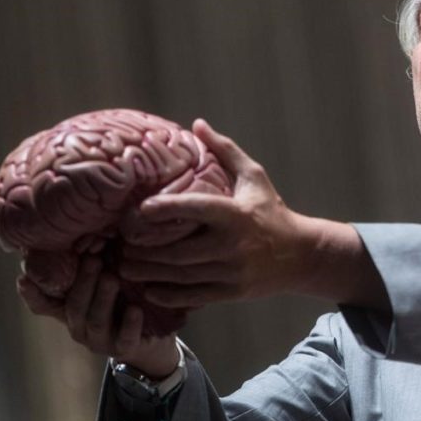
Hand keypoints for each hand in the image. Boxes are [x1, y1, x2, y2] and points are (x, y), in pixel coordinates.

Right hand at [17, 255, 178, 377]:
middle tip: (93, 261)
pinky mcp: (124, 349)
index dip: (32, 294)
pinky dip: (130, 324)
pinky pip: (124, 339)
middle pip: (74, 306)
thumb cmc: (125, 296)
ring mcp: (100, 340)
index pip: (43, 304)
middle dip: (83, 282)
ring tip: (112, 279)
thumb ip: (95, 261)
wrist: (153, 334)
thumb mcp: (109, 276)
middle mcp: (79, 326)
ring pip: (95, 321)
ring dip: (103, 298)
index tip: (23, 278)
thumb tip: (91, 229)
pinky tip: (136, 310)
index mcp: (70, 308)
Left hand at [118, 119, 319, 306]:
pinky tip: (147, 290)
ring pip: (182, 276)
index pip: (196, 209)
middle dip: (145, 251)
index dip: (166, 208)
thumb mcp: (254, 177)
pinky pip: (194, 296)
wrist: (300, 255)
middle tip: (119, 245)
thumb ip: (226, 151)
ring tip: (124, 267)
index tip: (141, 209)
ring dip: (149, 273)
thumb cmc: (271, 210)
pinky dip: (168, 295)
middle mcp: (233, 245)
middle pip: (179, 251)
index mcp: (235, 214)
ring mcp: (232, 271)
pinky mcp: (232, 292)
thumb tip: (197, 124)